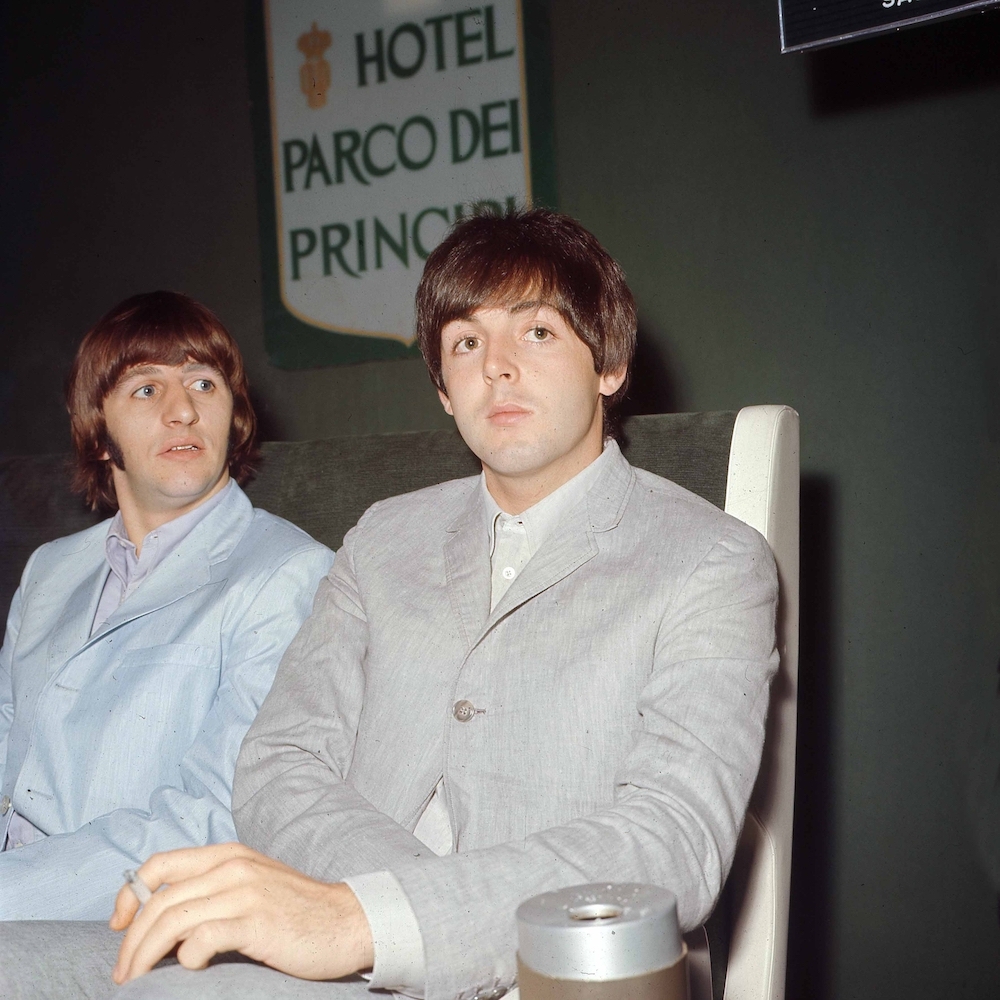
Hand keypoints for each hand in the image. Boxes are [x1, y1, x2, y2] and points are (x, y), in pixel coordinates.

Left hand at [109, 842, 373, 983]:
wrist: (346, 921)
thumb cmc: (296, 910)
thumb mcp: (251, 884)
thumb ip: (214, 888)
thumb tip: (163, 917)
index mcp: (227, 854)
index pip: (159, 864)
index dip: (129, 894)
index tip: (118, 925)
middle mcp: (232, 866)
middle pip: (159, 901)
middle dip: (131, 940)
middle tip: (124, 972)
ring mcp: (245, 892)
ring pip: (172, 919)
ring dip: (145, 954)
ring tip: (138, 980)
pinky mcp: (257, 921)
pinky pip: (202, 937)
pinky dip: (186, 956)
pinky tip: (191, 966)